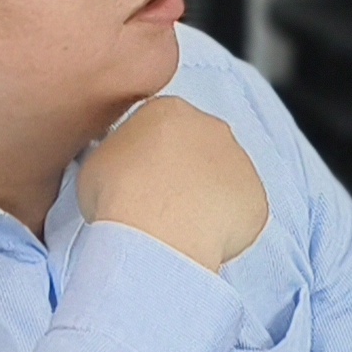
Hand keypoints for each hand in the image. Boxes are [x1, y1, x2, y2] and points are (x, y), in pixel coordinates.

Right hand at [76, 97, 269, 270]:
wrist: (155, 233)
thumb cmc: (118, 197)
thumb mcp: (95, 163)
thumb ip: (116, 155)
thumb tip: (120, 167)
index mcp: (168, 110)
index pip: (163, 126)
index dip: (150, 157)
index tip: (140, 180)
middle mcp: (210, 127)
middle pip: (199, 147)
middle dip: (185, 173)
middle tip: (162, 205)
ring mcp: (239, 161)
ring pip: (224, 179)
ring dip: (208, 199)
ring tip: (181, 228)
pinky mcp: (256, 198)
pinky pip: (242, 211)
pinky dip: (227, 226)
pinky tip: (202, 241)